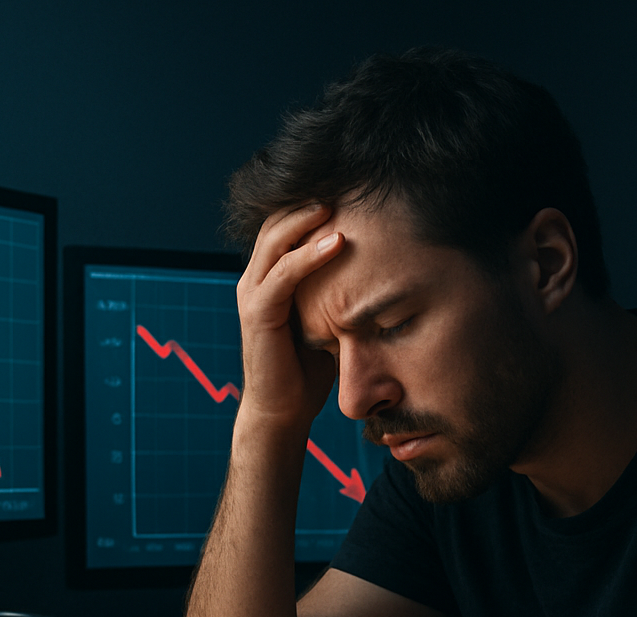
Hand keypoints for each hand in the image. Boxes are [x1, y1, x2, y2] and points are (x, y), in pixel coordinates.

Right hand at [235, 203, 345, 433]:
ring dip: (306, 218)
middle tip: (344, 183)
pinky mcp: (258, 313)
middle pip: (276, 222)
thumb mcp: (329, 321)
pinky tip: (337, 243)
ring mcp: (253, 294)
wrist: (283, 412)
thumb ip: (341, 293)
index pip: (285, 226)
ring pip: (275, 240)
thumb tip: (384, 273)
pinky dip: (309, 256)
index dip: (309, 205)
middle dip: (307, 200)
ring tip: (338, 202)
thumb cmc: (309, 370)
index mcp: (270, 278)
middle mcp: (255, 279)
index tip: (348, 189)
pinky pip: (283, 274)